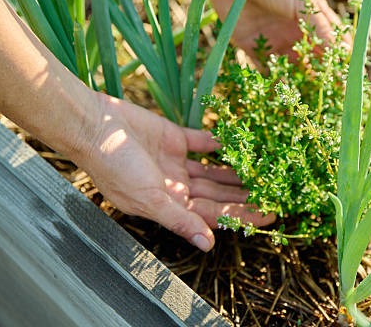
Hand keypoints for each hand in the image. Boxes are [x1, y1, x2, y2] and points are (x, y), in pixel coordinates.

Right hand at [76, 93, 274, 250]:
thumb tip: (207, 245)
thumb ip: (179, 220)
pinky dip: (220, 143)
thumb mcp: (148, 198)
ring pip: (214, 171)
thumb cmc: (115, 166)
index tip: (270, 215)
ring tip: (266, 171)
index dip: (242, 216)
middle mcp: (176, 186)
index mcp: (170, 204)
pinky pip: (203, 142)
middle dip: (245, 195)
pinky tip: (242, 143)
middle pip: (218, 194)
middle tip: (277, 191)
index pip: (214, 215)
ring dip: (236, 172)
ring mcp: (175, 162)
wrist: (94, 125)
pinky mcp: (175, 137)